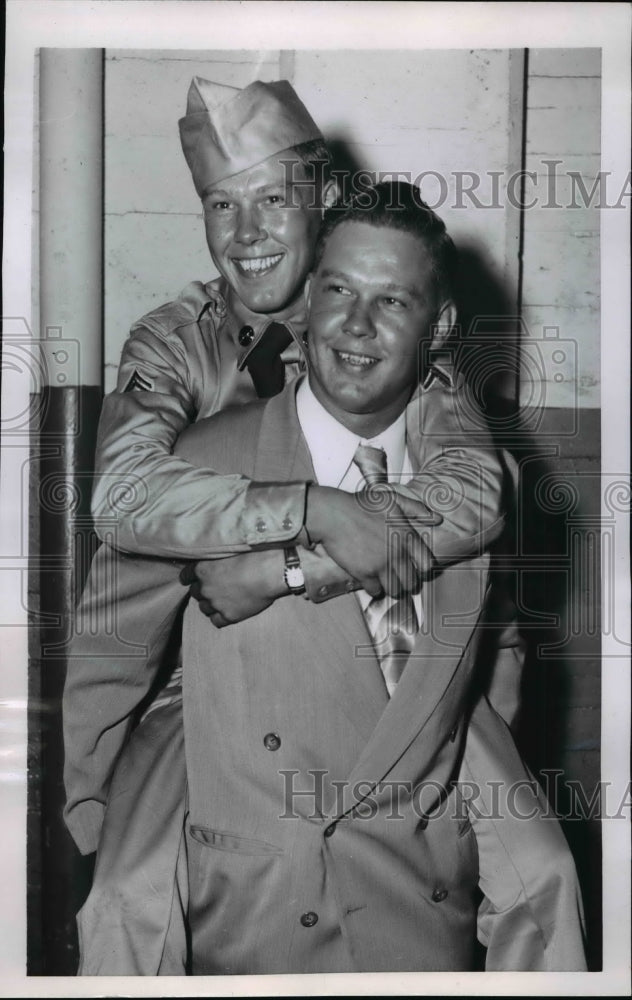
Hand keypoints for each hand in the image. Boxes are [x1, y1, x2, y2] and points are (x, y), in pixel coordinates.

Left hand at [180, 551, 285, 627]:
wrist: (270, 572)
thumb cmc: (255, 556)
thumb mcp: (230, 553)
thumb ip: (217, 561)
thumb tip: (217, 566)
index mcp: (202, 569)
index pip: (186, 576)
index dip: (190, 578)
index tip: (192, 579)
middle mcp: (205, 588)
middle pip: (195, 593)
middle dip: (202, 591)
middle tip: (215, 588)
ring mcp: (216, 603)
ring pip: (204, 608)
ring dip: (210, 605)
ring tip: (222, 600)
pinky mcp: (228, 616)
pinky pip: (216, 621)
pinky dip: (220, 617)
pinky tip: (227, 612)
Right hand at [305, 486, 436, 597]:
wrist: (333, 514)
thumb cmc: (362, 504)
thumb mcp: (392, 499)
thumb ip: (416, 509)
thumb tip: (437, 519)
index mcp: (406, 536)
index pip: (427, 565)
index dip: (423, 569)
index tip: (416, 567)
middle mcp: (397, 554)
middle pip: (412, 582)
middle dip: (408, 582)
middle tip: (401, 578)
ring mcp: (380, 566)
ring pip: (396, 590)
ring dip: (393, 588)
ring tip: (388, 581)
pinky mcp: (364, 574)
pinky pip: (375, 591)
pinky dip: (375, 589)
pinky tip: (372, 580)